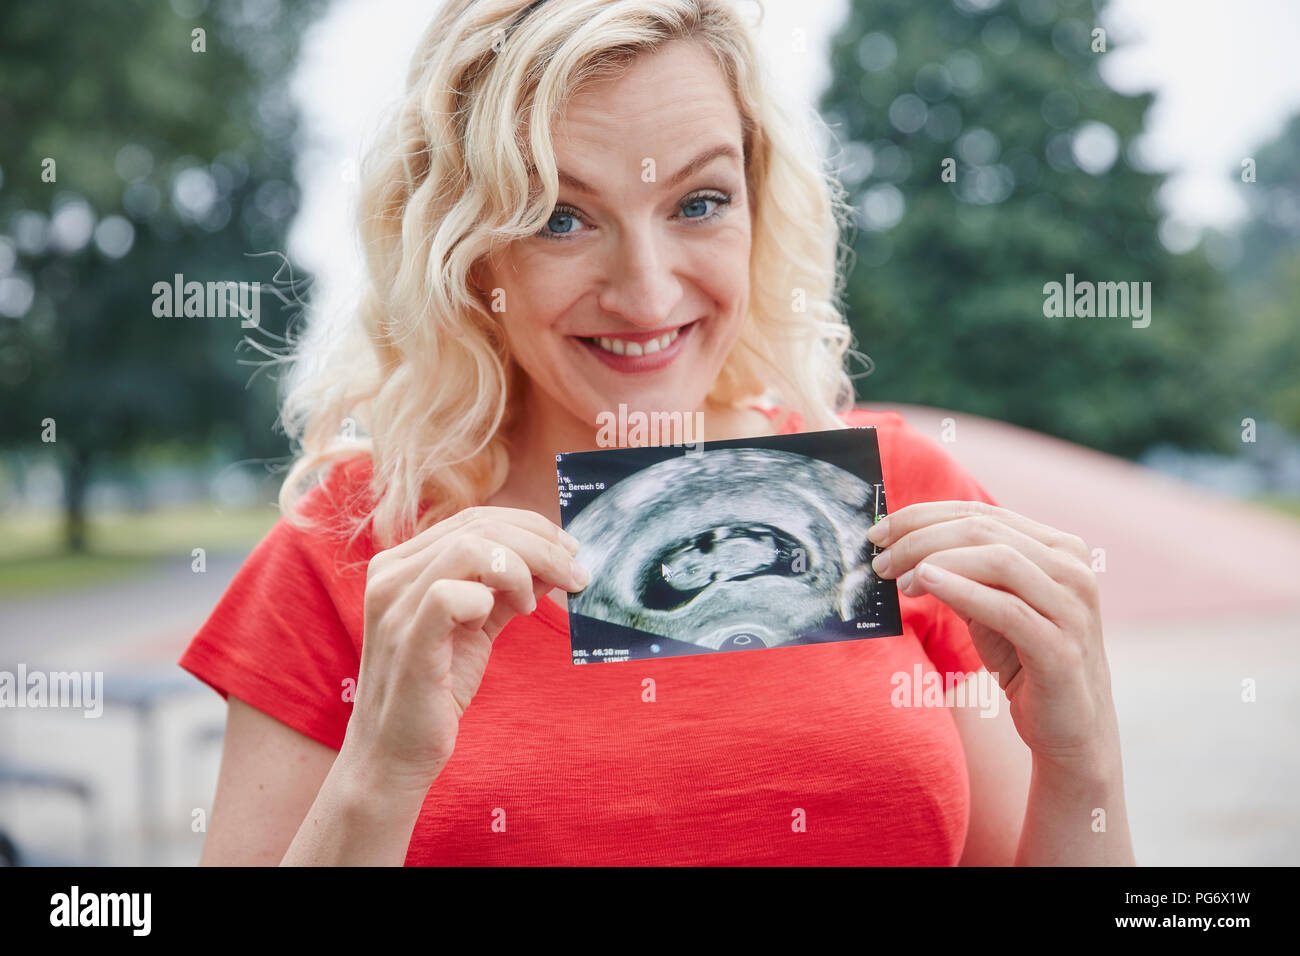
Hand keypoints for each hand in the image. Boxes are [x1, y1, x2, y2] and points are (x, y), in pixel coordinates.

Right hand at [341, 506, 589, 795]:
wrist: (395, 753)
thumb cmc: (436, 688)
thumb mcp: (477, 624)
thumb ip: (508, 588)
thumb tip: (557, 560)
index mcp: (403, 563)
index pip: (474, 518)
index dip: (530, 527)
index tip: (570, 552)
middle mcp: (391, 574)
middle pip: (479, 527)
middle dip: (541, 545)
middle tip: (575, 574)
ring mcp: (394, 605)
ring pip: (469, 548)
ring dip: (521, 568)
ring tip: (534, 603)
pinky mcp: (408, 640)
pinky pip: (451, 595)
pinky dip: (490, 598)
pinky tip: (501, 619)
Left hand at [866, 500, 1118, 775]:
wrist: (1071, 729)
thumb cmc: (1025, 661)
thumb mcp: (989, 607)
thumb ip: (961, 573)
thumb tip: (901, 549)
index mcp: (1058, 549)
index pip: (981, 514)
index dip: (923, 516)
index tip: (879, 531)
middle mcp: (1072, 569)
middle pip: (984, 531)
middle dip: (920, 538)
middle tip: (880, 558)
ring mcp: (1072, 608)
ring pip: (997, 560)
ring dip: (935, 560)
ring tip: (898, 579)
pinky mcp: (1062, 649)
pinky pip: (1006, 609)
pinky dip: (962, 591)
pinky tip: (926, 584)